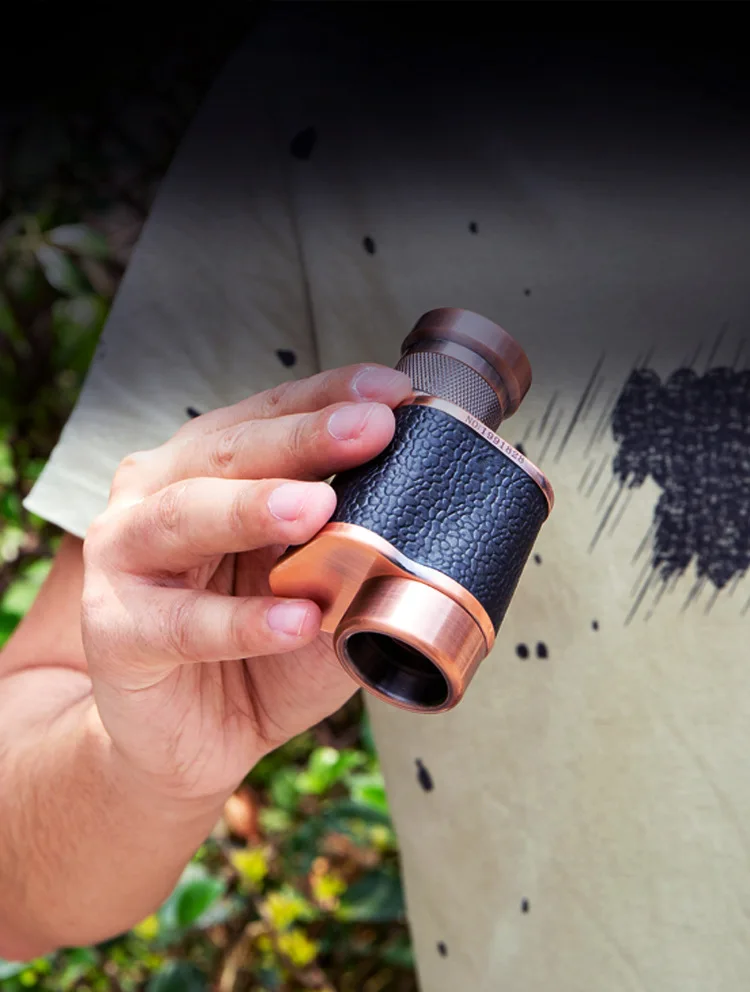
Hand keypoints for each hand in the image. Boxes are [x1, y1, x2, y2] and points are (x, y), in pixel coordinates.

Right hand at [81, 364, 412, 809]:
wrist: (194, 738)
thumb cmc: (259, 651)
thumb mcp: (318, 593)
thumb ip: (354, 556)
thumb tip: (426, 525)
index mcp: (209, 468)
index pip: (270, 415)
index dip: (328, 398)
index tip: (392, 391)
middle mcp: (158, 494)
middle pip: (231, 452)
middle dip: (303, 438)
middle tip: (369, 430)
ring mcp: (127, 557)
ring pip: (186, 516)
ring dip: (254, 509)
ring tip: (318, 509)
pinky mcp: (116, 630)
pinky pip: (183, 623)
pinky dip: (242, 621)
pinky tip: (295, 621)